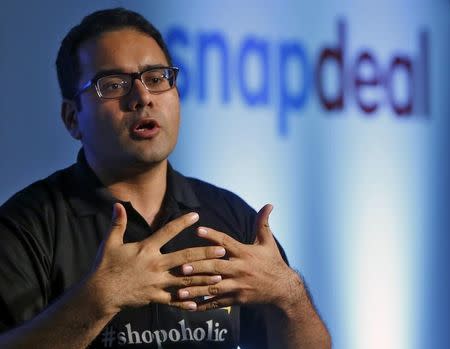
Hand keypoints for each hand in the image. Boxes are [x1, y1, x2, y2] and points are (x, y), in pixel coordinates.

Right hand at [89, 203, 225, 314]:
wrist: (100, 293)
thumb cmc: (105, 266)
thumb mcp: (110, 243)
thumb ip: (117, 223)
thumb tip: (117, 204)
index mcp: (147, 249)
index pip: (167, 232)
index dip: (182, 223)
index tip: (196, 216)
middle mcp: (156, 265)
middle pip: (185, 258)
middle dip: (205, 254)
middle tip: (221, 251)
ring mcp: (157, 282)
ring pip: (185, 280)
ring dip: (203, 278)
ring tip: (219, 276)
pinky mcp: (155, 297)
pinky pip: (174, 300)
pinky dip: (186, 302)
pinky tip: (199, 303)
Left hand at [177, 204, 301, 310]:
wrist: (283, 289)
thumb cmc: (272, 262)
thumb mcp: (268, 242)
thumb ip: (263, 223)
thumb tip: (268, 204)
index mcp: (245, 253)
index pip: (226, 242)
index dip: (212, 236)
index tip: (198, 230)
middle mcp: (240, 269)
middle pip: (216, 267)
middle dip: (199, 267)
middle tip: (182, 266)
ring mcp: (238, 286)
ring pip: (214, 287)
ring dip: (196, 289)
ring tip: (180, 290)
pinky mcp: (237, 299)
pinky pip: (218, 302)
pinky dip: (203, 304)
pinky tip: (189, 305)